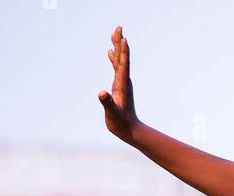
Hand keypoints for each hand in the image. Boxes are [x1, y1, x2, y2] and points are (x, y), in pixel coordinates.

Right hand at [98, 26, 138, 142]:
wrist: (130, 131)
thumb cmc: (121, 124)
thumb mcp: (113, 114)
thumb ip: (108, 103)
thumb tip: (102, 94)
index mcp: (122, 85)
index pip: (123, 65)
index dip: (123, 52)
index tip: (124, 38)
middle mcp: (124, 81)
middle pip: (122, 58)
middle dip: (119, 42)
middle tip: (119, 27)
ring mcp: (122, 83)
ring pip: (119, 61)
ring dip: (117, 47)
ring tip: (115, 34)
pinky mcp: (119, 86)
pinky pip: (116, 68)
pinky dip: (114, 58)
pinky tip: (110, 52)